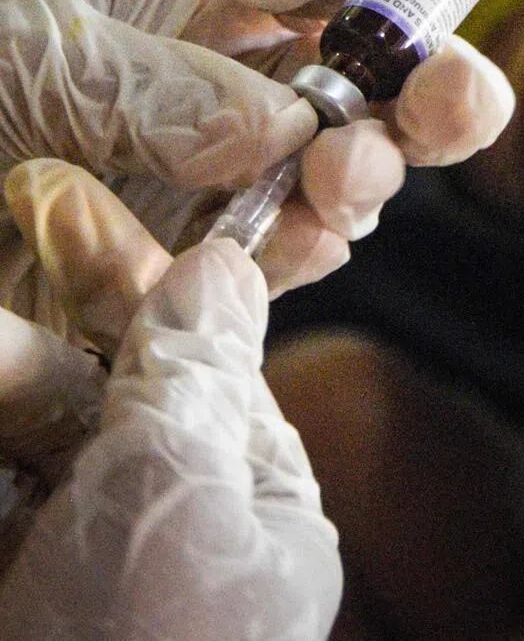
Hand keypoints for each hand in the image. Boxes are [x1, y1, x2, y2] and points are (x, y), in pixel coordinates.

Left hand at [0, 0, 514, 305]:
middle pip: (388, 73)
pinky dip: (303, 245)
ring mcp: (245, 173)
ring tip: (338, 177)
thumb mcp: (32, 53)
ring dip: (369, 171)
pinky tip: (290, 237)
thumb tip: (279, 126)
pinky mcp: (223, 259)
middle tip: (450, 100)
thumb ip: (154, 80)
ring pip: (361, 167)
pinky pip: (295, 251)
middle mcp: (250, 78)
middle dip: (436, 81)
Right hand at [0, 160, 340, 639]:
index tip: (65, 206)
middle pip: (92, 391)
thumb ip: (197, 375)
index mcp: (244, 495)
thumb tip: (222, 264)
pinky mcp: (14, 574)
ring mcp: (76, 558)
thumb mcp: (184, 490)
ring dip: (7, 372)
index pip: (189, 358)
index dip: (127, 280)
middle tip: (23, 205)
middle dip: (42, 323)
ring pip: (33, 434)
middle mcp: (162, 523)